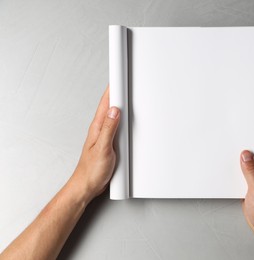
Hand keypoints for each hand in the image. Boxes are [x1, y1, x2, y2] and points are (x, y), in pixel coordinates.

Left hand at [70, 87, 119, 201]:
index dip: (113, 88)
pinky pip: (118, 126)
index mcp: (97, 127)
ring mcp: (106, 135)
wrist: (87, 185)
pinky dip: (124, 118)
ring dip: (122, 104)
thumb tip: (115, 110)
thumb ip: (109, 129)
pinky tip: (128, 118)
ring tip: (130, 93)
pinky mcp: (111, 142)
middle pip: (111, 105)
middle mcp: (101, 128)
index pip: (106, 102)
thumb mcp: (102, 148)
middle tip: (127, 79)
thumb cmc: (91, 170)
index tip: (120, 76)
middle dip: (119, 91)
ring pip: (115, 114)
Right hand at [241, 128, 253, 242]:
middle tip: (236, 131)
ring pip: (251, 160)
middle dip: (248, 139)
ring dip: (243, 153)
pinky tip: (232, 166)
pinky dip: (240, 165)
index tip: (248, 123)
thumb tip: (245, 155)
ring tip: (231, 145)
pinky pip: (247, 171)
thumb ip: (251, 172)